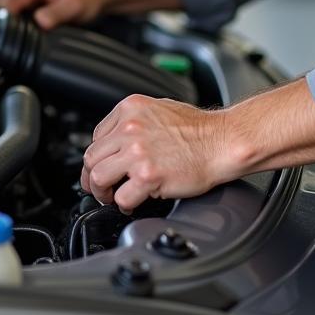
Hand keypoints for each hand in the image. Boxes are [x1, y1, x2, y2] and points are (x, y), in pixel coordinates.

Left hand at [81, 94, 229, 211]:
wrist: (223, 142)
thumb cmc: (199, 129)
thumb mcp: (159, 109)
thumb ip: (135, 122)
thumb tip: (117, 140)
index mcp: (130, 109)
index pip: (97, 136)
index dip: (98, 157)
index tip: (101, 167)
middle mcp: (130, 127)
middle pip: (92, 157)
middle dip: (92, 177)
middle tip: (101, 188)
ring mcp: (137, 151)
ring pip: (99, 177)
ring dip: (102, 192)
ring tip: (112, 197)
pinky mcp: (147, 175)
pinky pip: (121, 197)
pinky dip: (123, 205)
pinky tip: (132, 204)